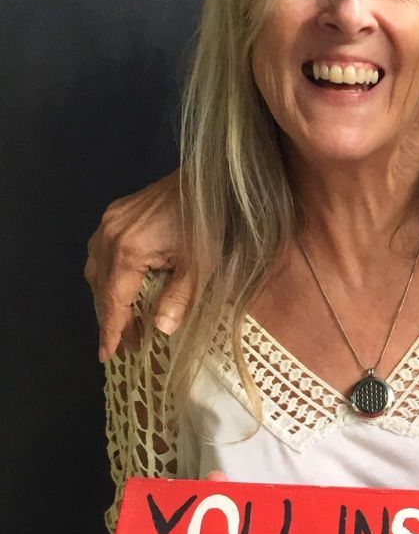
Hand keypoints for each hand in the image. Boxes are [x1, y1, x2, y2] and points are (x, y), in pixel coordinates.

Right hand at [85, 170, 189, 359]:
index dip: (111, 330)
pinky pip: (100, 250)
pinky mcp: (115, 213)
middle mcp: (109, 236)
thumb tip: (160, 330)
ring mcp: (109, 221)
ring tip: (126, 320)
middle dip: (111, 317)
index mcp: (128, 251)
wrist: (207, 179)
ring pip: (96, 268)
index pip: (113, 300)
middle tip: (126, 343)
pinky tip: (123, 286)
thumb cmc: (207, 222)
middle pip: (100, 286)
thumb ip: (179, 298)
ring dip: (107, 296)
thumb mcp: (200, 265)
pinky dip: (107, 274)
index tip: (108, 354)